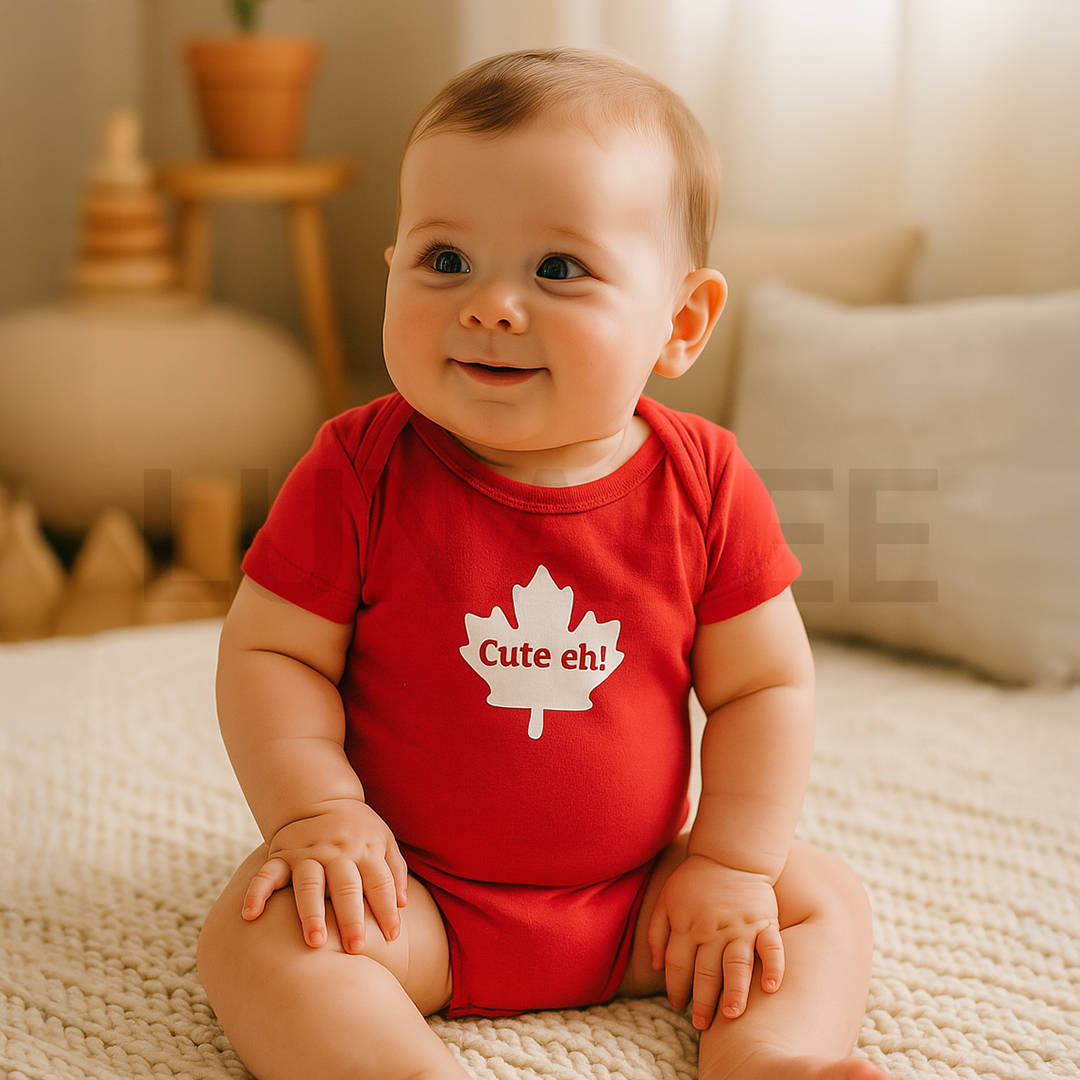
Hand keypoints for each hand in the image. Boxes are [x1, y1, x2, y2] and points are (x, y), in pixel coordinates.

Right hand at [240, 799, 409, 954]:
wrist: (320, 799)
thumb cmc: (358, 830)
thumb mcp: (383, 840)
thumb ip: (395, 870)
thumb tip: (404, 904)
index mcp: (364, 849)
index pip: (379, 882)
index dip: (387, 908)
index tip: (393, 937)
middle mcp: (336, 852)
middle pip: (346, 886)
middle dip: (351, 917)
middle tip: (355, 948)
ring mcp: (306, 854)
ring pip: (309, 884)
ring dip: (311, 913)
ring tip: (316, 942)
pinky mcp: (281, 855)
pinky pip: (266, 874)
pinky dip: (257, 893)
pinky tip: (250, 915)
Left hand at [647, 854, 783, 1029]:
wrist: (729, 853)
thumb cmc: (695, 879)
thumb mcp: (666, 899)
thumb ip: (656, 931)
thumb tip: (656, 966)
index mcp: (687, 924)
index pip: (677, 965)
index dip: (675, 988)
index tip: (677, 1005)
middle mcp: (713, 929)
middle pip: (705, 972)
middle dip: (702, 1002)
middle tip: (701, 1025)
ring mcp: (741, 926)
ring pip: (737, 966)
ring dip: (734, 993)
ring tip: (732, 1016)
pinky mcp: (764, 921)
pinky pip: (772, 947)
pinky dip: (774, 968)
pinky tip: (771, 988)